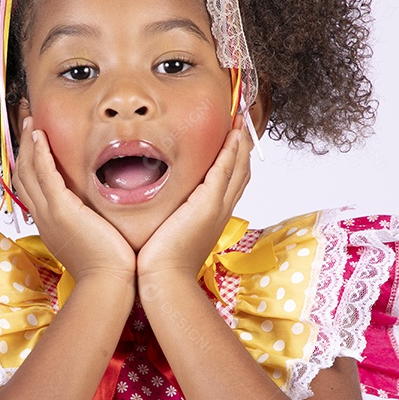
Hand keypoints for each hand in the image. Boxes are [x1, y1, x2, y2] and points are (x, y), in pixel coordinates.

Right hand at [12, 117, 135, 283]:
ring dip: (28, 144)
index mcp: (50, 225)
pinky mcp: (62, 209)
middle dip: (23, 149)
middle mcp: (44, 217)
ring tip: (30, 122)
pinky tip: (40, 136)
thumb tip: (101, 215)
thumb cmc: (108, 269)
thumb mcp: (92, 242)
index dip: (29, 165)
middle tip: (27, 125)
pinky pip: (44, 174)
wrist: (107, 283)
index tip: (33, 146)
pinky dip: (40, 153)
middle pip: (23, 176)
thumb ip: (91, 225)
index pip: (31, 189)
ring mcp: (50, 213)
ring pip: (28, 171)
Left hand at [136, 122, 251, 281]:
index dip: (234, 159)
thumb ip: (167, 213)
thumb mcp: (167, 230)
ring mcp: (217, 206)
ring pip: (238, 168)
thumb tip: (155, 202)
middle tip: (241, 121)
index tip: (232, 137)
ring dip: (240, 143)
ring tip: (240, 120)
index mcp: (212, 215)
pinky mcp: (208, 204)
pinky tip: (232, 135)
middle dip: (243, 146)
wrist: (164, 279)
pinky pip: (225, 171)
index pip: (230, 181)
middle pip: (241, 171)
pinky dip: (231, 151)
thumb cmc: (160, 262)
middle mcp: (220, 209)